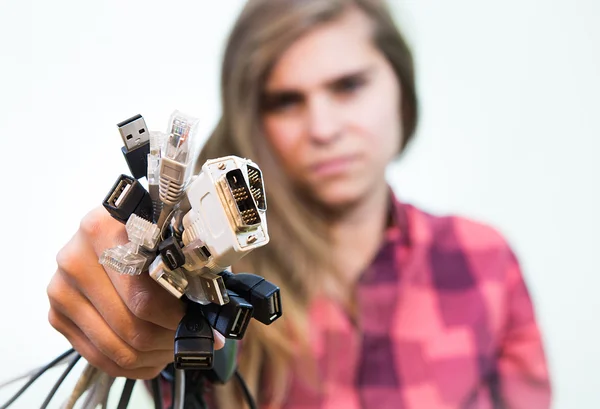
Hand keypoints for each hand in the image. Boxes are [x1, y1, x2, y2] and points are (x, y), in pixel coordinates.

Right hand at [47, 206, 224, 378]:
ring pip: (116, 347)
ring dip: (152, 356)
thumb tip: (212, 330)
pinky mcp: (57, 315)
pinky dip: (131, 365)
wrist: (106, 231)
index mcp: (104, 230)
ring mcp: (60, 289)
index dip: (177, 318)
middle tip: (191, 340)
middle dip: (168, 340)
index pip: (144, 296)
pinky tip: (151, 356)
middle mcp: (75, 259)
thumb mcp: (166, 239)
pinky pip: (98, 357)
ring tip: (173, 347)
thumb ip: (186, 273)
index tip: (199, 324)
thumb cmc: (146, 235)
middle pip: (131, 326)